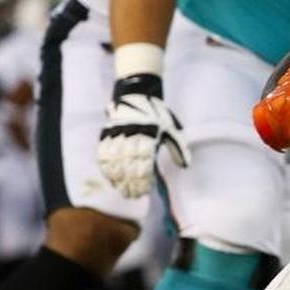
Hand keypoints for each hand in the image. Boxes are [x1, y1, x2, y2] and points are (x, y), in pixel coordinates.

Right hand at [98, 74, 189, 198]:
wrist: (137, 93)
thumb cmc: (158, 115)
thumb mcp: (172, 129)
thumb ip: (178, 148)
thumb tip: (185, 166)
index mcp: (150, 135)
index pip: (145, 164)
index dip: (143, 181)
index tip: (144, 192)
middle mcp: (133, 136)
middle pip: (129, 166)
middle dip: (130, 184)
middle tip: (133, 196)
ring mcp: (118, 135)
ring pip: (115, 162)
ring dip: (118, 179)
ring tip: (122, 191)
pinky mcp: (107, 133)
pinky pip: (103, 154)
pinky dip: (106, 167)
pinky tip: (110, 178)